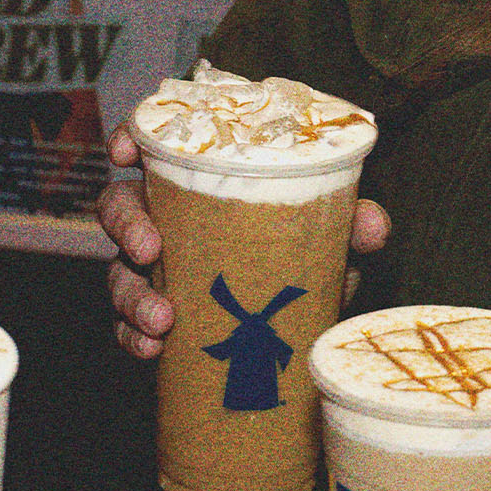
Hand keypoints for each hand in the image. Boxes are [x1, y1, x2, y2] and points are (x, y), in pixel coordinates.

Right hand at [97, 124, 391, 358]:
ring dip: (133, 297)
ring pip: (119, 274)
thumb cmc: (300, 263)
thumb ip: (347, 226)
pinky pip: (125, 327)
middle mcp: (166, 224)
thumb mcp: (327, 241)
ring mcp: (154, 274)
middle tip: (149, 250)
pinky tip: (152, 350)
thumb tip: (372, 227)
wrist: (295, 332)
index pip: (153, 151)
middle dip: (128, 226)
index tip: (123, 151)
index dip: (128, 140)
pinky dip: (133, 338)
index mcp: (198, 188)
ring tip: (162, 321)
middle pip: (120, 208)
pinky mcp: (152, 321)